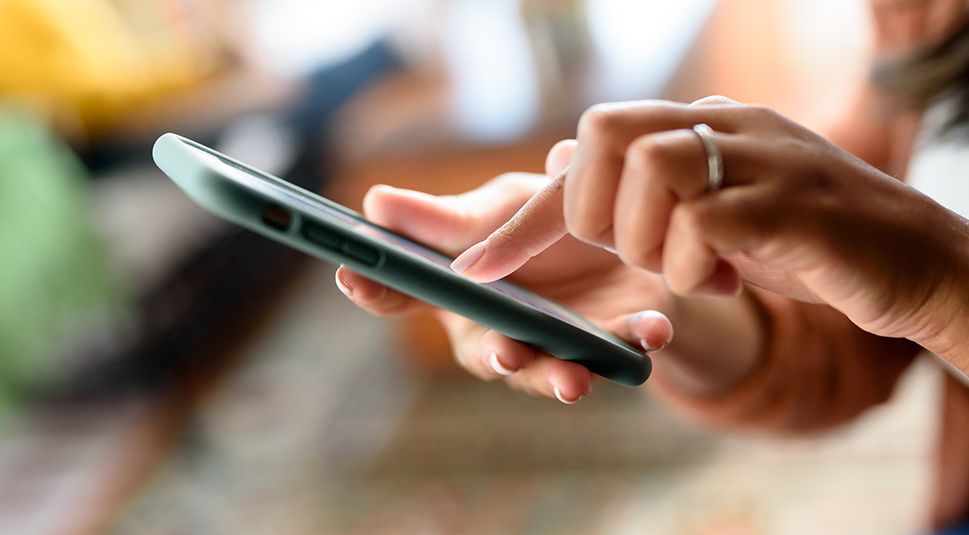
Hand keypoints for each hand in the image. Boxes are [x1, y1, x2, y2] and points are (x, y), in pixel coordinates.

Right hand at [335, 148, 676, 402]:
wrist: (631, 233)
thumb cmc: (549, 224)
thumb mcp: (502, 209)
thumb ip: (449, 219)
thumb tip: (374, 202)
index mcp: (463, 293)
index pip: (406, 293)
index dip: (376, 288)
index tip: (352, 276)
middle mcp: (504, 329)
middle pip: (485, 352)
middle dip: (495, 356)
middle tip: (503, 354)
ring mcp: (558, 344)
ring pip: (553, 370)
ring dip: (562, 376)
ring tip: (574, 379)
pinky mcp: (614, 344)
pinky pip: (622, 351)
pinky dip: (636, 342)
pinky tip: (651, 330)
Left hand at [450, 97, 968, 371]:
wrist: (913, 260)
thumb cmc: (802, 241)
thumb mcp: (712, 213)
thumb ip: (643, 188)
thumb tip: (564, 156)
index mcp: (700, 125)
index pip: (591, 143)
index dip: (528, 214)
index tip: (476, 269)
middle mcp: (726, 124)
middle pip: (607, 134)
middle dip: (598, 215)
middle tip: (641, 253)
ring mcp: (762, 154)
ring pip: (652, 169)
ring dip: (651, 242)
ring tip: (695, 269)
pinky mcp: (793, 201)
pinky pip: (703, 221)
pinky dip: (692, 265)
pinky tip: (725, 279)